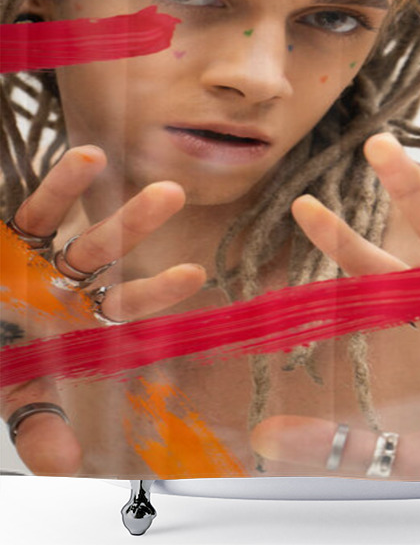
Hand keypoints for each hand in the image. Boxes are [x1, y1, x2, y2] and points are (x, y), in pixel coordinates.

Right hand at [1, 146, 205, 474]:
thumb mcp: (14, 389)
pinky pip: (37, 209)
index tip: (194, 271)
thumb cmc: (2, 351)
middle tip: (174, 194)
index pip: (123, 305)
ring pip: (80, 228)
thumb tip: (69, 469)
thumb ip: (38, 424)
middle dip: (137, 226)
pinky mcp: (13, 234)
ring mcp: (42, 258)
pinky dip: (62, 185)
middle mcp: (66, 286)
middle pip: (106, 254)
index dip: (155, 290)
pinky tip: (90, 158)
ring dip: (109, 203)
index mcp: (75, 322)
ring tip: (139, 176)